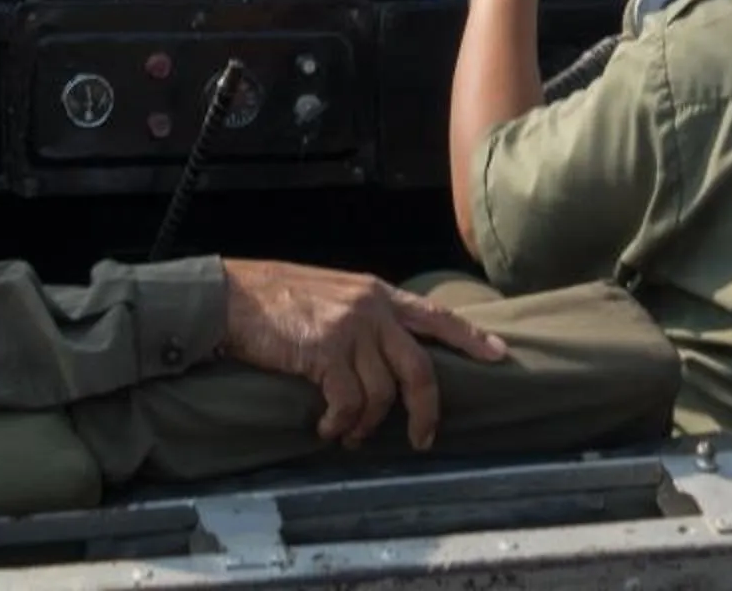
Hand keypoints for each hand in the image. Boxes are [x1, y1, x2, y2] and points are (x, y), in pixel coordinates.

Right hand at [219, 259, 506, 449]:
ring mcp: (350, 329)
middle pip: (420, 369)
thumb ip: (364, 319)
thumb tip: (384, 358)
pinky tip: (326, 428)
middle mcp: (372, 309)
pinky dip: (339, 424)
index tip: (498, 356)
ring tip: (347, 435)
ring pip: (381, 394)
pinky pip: (348, 403)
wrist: (233, 296)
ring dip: (365, 425)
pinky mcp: (325, 351)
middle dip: (425, 412)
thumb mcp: (333, 295)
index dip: (470, 337)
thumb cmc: (277, 298)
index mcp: (378, 293)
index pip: (437, 315)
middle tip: (420, 439)